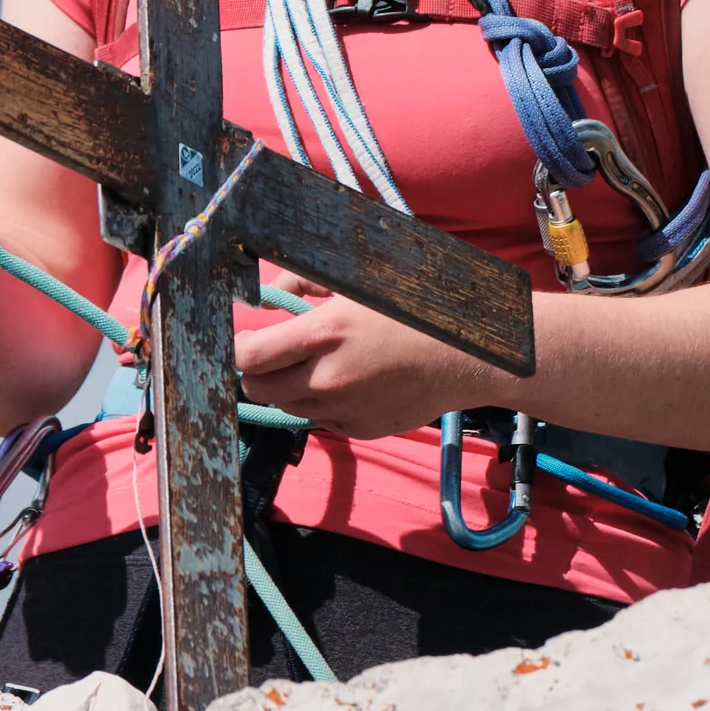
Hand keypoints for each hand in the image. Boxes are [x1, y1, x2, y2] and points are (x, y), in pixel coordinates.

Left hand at [234, 294, 501, 440]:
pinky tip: (348, 382)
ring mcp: (345, 409)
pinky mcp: (361, 430)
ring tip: (315, 364)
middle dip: (257, 372)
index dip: (240, 348)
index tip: (247, 338)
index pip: (250, 357)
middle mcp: (328, 378)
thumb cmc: (415, 308)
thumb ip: (307, 282)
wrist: (468, 356)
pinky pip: (322, 420)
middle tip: (272, 354)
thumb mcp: (361, 281)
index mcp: (326, 334)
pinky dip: (322, 404)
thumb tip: (273, 292)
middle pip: (259, 389)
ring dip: (289, 388)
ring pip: (288, 407)